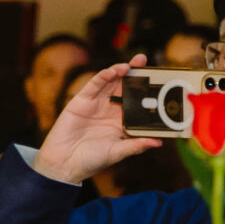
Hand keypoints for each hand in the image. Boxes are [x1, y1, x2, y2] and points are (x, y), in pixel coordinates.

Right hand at [31, 58, 160, 184]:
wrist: (64, 163)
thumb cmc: (91, 160)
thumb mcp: (117, 152)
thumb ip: (136, 145)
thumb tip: (159, 142)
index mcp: (123, 120)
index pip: (138, 101)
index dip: (147, 90)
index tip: (159, 81)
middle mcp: (111, 109)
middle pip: (125, 86)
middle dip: (134, 73)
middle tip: (144, 60)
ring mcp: (97, 103)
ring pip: (111, 82)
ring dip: (120, 71)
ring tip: (130, 66)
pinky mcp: (81, 100)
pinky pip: (94, 85)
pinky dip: (103, 76)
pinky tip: (112, 72)